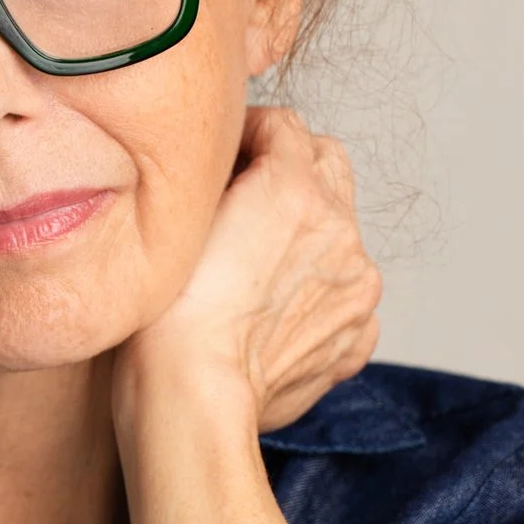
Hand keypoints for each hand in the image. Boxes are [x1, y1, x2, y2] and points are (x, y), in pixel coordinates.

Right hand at [117, 106, 382, 434]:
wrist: (192, 399)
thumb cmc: (166, 318)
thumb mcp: (178, 219)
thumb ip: (217, 176)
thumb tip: (227, 163)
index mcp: (294, 189)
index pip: (285, 124)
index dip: (248, 136)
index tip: (223, 160)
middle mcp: (339, 229)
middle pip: (328, 163)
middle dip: (291, 169)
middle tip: (244, 201)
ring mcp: (356, 284)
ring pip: (338, 230)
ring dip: (304, 234)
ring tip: (252, 269)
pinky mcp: (357, 333)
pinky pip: (345, 291)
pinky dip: (317, 291)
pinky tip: (272, 312)